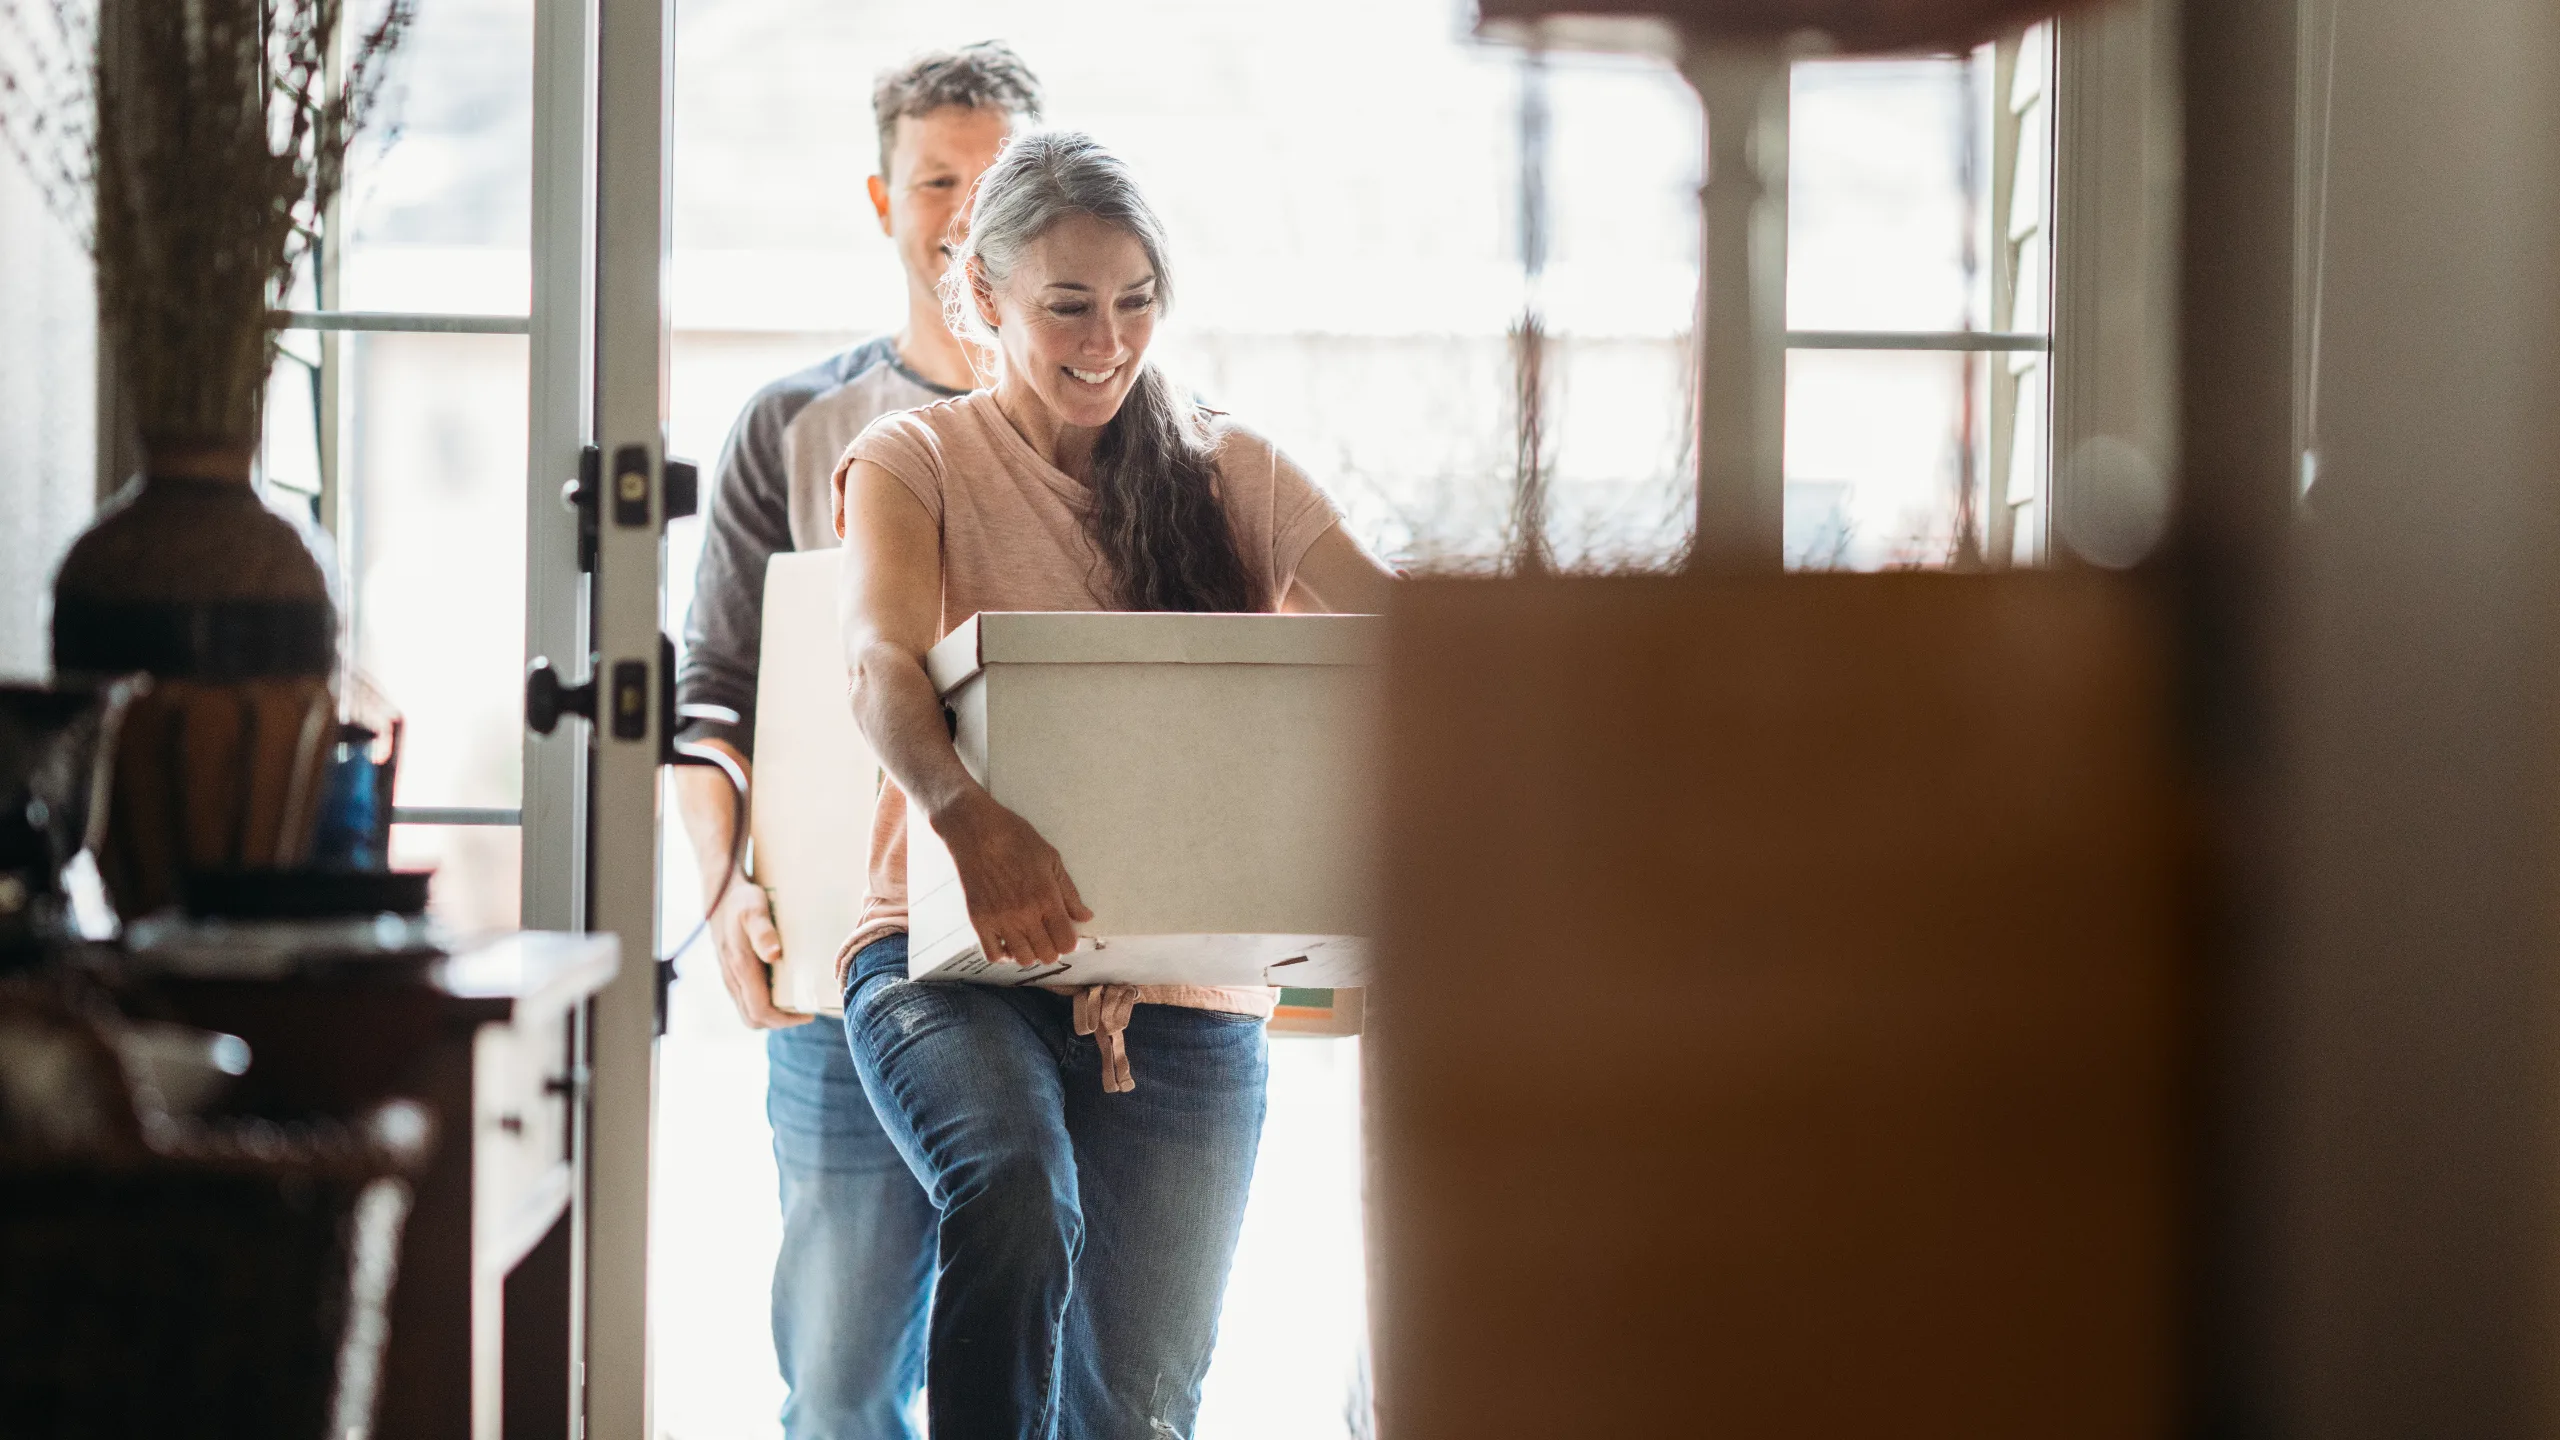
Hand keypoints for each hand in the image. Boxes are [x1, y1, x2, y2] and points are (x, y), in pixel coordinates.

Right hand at [707, 875, 807, 1028]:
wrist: (720, 893)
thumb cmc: (742, 900)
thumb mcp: (754, 909)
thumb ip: (763, 931)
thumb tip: (774, 955)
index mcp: (740, 968)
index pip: (760, 1011)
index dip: (785, 1019)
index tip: (808, 1014)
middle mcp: (732, 978)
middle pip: (754, 1018)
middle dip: (780, 1022)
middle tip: (805, 1011)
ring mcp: (730, 977)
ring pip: (749, 1010)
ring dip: (772, 1014)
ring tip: (798, 1003)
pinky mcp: (731, 973)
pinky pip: (746, 999)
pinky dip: (764, 1003)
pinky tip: (782, 990)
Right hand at [937, 791, 1093, 966]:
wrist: (975, 829)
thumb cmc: (1015, 838)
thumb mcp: (1051, 859)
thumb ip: (1069, 892)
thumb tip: (1085, 916)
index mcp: (1046, 898)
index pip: (1066, 942)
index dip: (1069, 942)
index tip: (1064, 934)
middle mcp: (1024, 914)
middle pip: (1046, 955)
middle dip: (1052, 949)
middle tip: (1047, 935)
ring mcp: (1000, 919)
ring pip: (1022, 959)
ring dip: (1029, 953)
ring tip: (1027, 938)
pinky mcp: (978, 920)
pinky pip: (992, 955)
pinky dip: (1002, 954)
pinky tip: (1006, 940)